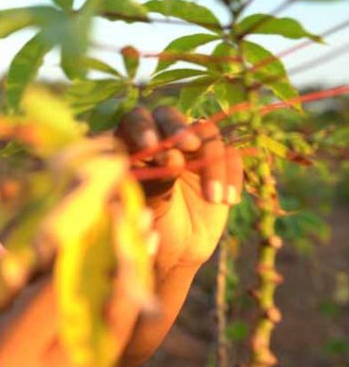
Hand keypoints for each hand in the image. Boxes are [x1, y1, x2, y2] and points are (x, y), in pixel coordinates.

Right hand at [0, 143, 155, 366]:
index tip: (96, 201)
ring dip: (133, 275)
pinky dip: (122, 300)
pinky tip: (129, 269)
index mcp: (9, 356)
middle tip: (136, 213)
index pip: (57, 287)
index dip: (81, 241)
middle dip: (121, 255)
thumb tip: (70, 225)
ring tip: (144, 235)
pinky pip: (111, 340)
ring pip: (116, 324)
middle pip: (100, 308)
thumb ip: (22, 268)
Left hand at [116, 106, 242, 271]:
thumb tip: (172, 157)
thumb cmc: (153, 227)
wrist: (177, 251)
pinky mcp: (218, 162)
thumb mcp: (149, 209)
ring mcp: (191, 150)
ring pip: (206, 133)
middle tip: (189, 146)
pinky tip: (227, 201)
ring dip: (213, 163)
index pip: (135, 120)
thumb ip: (156, 183)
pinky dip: (232, 175)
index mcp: (134, 146)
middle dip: (178, 128)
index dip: (143, 127)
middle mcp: (162, 142)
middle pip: (169, 116)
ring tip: (212, 197)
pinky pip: (231, 155)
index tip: (151, 146)